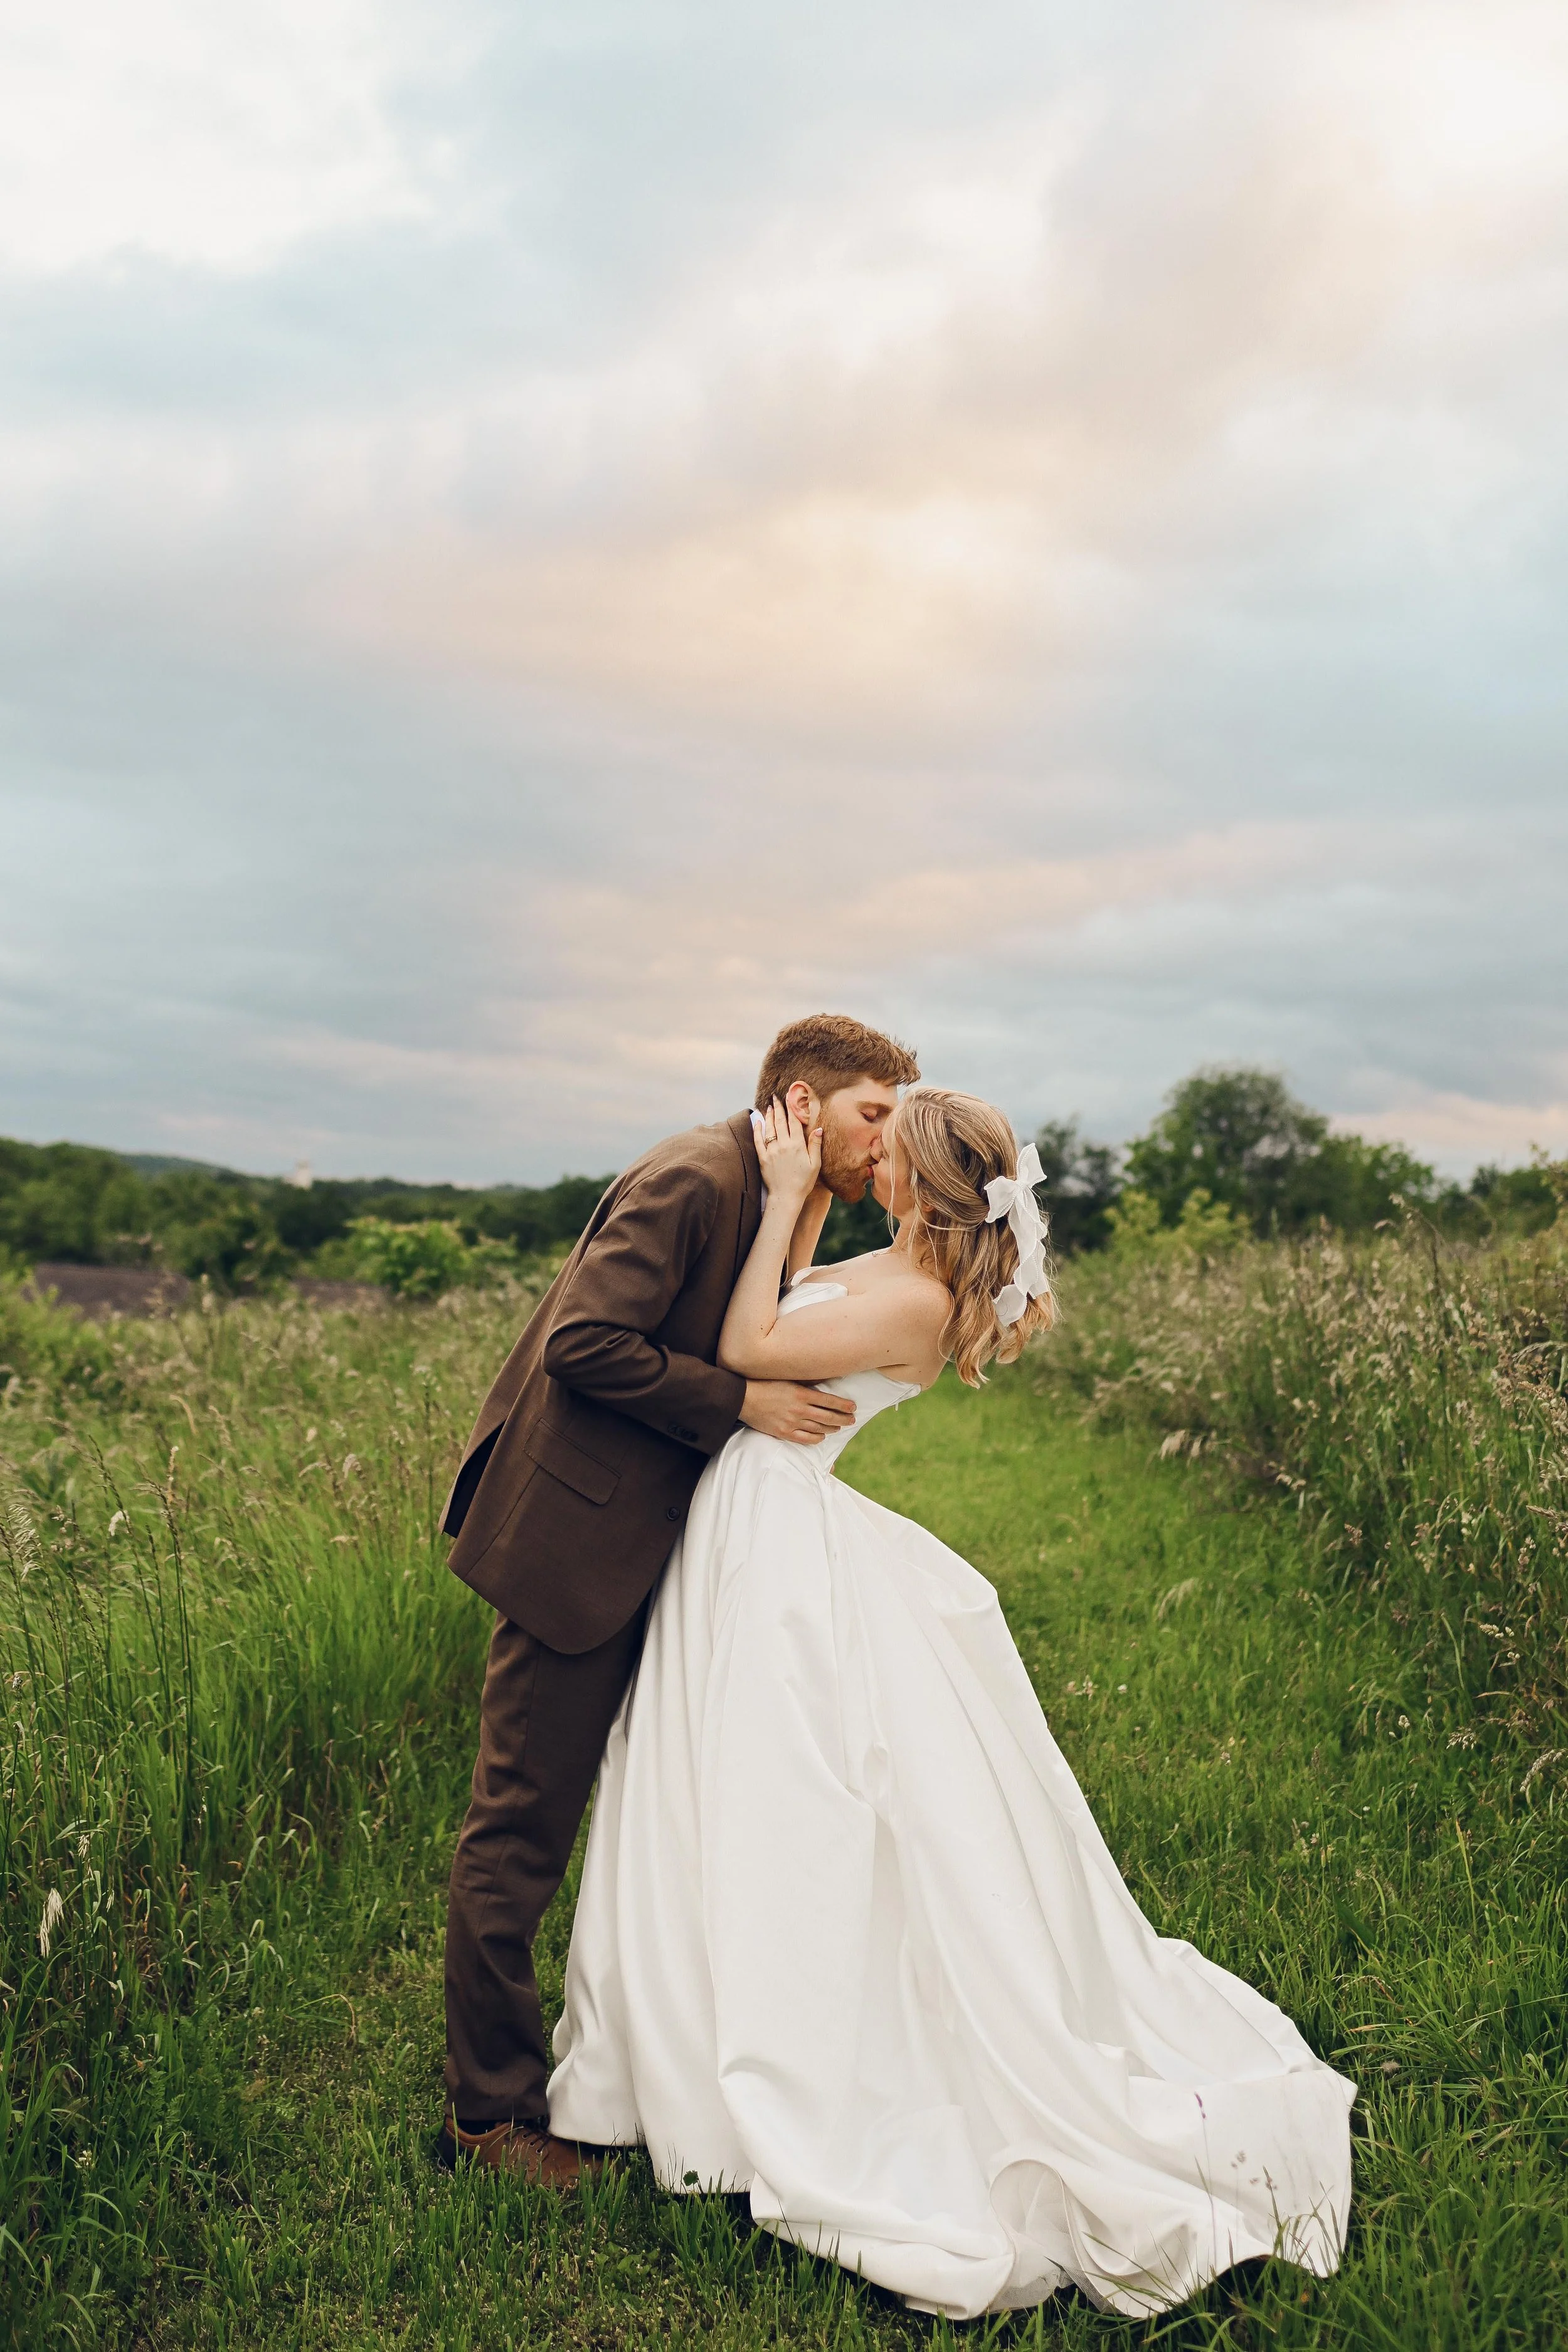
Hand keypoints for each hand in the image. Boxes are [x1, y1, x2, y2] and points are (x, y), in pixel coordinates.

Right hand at [739, 1379, 856, 1445]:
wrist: (743, 1398)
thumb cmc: (765, 1384)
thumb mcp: (787, 1379)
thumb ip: (806, 1382)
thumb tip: (823, 1380)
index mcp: (801, 1394)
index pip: (830, 1401)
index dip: (844, 1405)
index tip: (853, 1407)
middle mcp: (799, 1410)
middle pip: (828, 1417)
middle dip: (843, 1419)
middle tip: (852, 1420)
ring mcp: (791, 1423)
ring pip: (819, 1428)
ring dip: (832, 1428)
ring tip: (839, 1427)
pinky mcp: (783, 1433)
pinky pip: (805, 1439)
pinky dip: (817, 1438)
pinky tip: (822, 1436)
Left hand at [755, 1096, 821, 1211]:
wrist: (786, 1197)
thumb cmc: (803, 1182)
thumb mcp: (815, 1164)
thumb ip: (815, 1145)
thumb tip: (819, 1128)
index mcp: (797, 1145)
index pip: (793, 1122)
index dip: (791, 1108)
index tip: (789, 1098)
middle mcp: (783, 1145)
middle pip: (780, 1122)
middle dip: (778, 1108)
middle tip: (775, 1097)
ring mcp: (771, 1151)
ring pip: (769, 1128)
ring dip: (769, 1116)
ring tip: (769, 1106)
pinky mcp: (762, 1158)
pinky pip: (758, 1141)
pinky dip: (757, 1130)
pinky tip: (757, 1122)